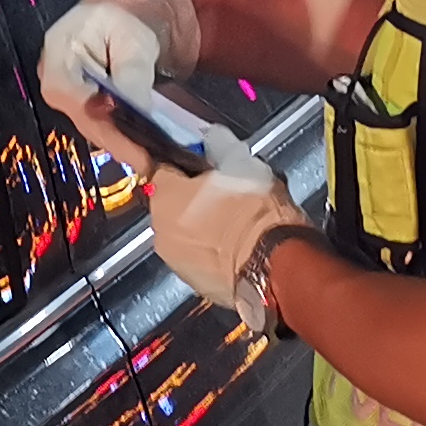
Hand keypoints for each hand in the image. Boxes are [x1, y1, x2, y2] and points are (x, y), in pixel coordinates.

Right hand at [37, 0, 201, 168]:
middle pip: (83, 118)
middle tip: (148, 163)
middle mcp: (55, 78)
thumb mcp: (133, 39)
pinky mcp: (82, 104)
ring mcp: (67, 94)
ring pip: (92, 126)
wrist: (125, 13)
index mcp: (59, 53)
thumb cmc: (126, 18)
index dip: (100, 119)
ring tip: (150, 160)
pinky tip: (142, 149)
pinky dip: (121, 136)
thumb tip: (135, 109)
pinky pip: (99, 124)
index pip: (72, 96)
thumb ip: (132, 73)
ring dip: (120, 144)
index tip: (129, 140)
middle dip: (117, 141)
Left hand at [145, 125, 302, 313]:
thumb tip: (212, 141)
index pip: (154, 167)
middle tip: (224, 193)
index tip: (179, 161)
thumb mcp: (244, 164)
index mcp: (165, 194)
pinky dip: (209, 253)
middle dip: (190, 198)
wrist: (272, 267)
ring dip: (200, 227)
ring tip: (234, 224)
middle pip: (170, 204)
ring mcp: (174, 260)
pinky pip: (197, 259)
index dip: (172, 163)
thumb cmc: (256, 212)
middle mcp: (159, 229)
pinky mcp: (193, 284)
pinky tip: (236, 248)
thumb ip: (220, 148)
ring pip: (183, 234)